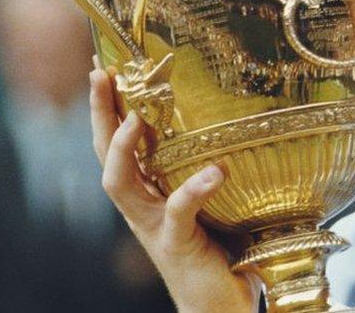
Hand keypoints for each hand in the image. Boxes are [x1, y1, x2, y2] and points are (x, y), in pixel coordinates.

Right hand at [89, 65, 259, 312]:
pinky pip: (177, 211)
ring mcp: (154, 226)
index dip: (108, 107)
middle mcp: (143, 206)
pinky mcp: (176, 244)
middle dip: (100, 113)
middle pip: (105, 153)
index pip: (119, 142)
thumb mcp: (219, 200)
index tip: (106, 65)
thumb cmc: (226, 249)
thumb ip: (223, 165)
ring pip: (120, 183)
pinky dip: (194, 188)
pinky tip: (216, 170)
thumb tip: (254, 118)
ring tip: (135, 119)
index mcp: (150, 191)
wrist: (221, 305)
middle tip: (100, 74)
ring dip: (123, 148)